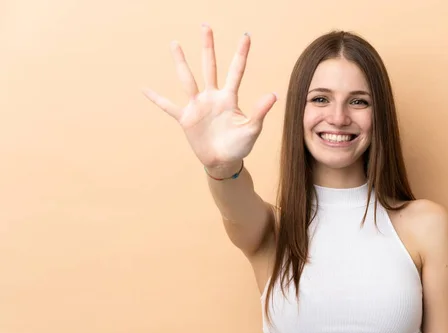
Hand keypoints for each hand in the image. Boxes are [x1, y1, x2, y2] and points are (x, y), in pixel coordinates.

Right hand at [142, 25, 277, 168]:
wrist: (224, 162)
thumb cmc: (240, 146)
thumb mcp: (252, 129)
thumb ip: (260, 111)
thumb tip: (273, 94)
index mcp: (229, 98)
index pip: (236, 71)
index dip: (241, 53)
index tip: (246, 35)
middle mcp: (213, 97)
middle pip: (210, 66)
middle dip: (208, 47)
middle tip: (206, 26)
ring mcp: (198, 106)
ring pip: (188, 79)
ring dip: (181, 62)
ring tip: (175, 43)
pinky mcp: (186, 119)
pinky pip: (169, 107)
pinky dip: (157, 99)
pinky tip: (145, 89)